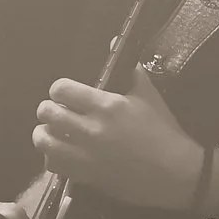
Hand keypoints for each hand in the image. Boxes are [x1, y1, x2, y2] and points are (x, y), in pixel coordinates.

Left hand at [34, 68, 202, 209]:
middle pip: (47, 113)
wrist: (174, 173)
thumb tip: (114, 42)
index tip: (66, 94)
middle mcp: (91, 129)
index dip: (60, 89)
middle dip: (48, 109)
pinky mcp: (85, 176)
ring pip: (43, 140)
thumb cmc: (164, 131)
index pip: (62, 89)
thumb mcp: (150, 96)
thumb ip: (130, 69)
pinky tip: (61, 153)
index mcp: (107, 106)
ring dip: (45, 133)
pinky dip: (52, 157)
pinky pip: (53, 164)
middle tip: (57, 111)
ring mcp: (85, 155)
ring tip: (54, 132)